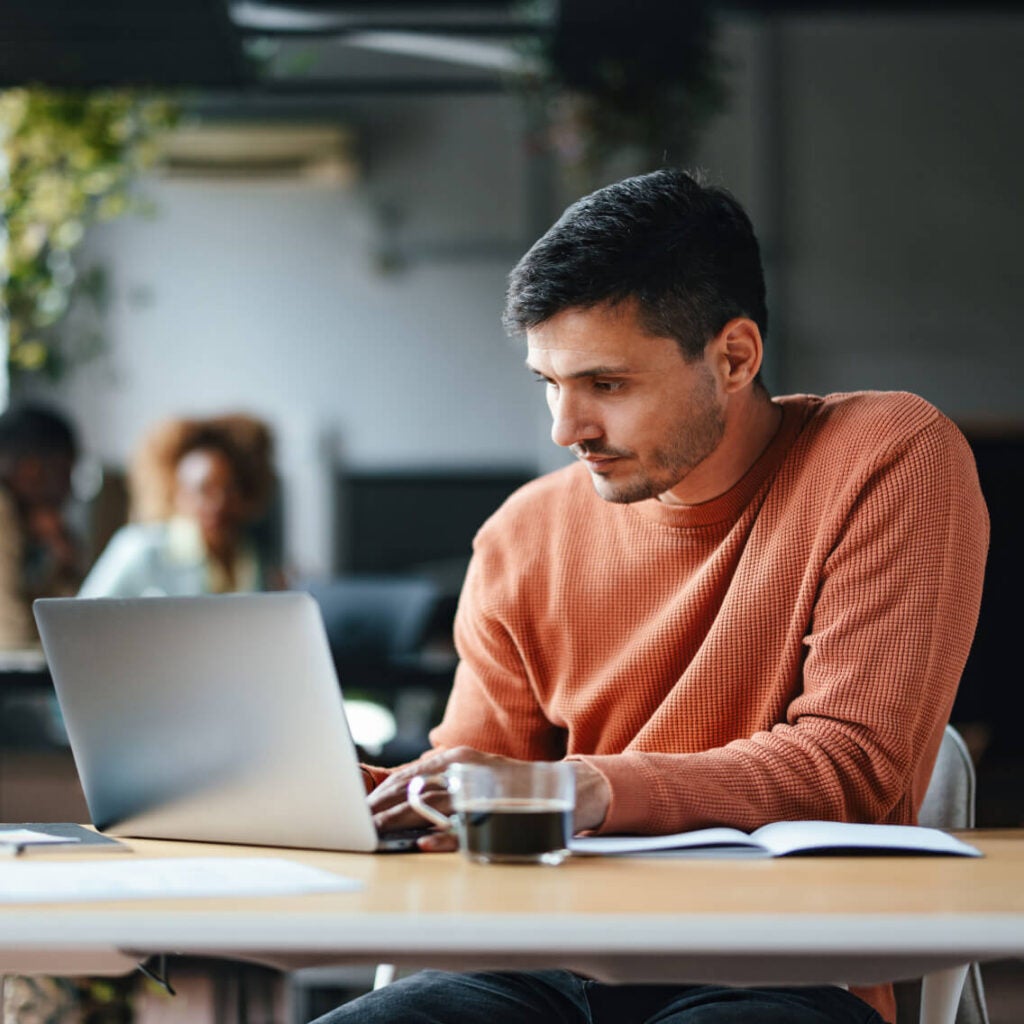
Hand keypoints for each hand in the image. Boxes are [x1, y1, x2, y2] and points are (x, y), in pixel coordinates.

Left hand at [369, 747, 610, 852]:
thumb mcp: (473, 774)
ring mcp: (482, 792)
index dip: (382, 791)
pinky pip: (465, 829)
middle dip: (383, 808)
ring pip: (433, 806)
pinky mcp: (498, 816)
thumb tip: (402, 797)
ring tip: (377, 833)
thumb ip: (443, 782)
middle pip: (415, 788)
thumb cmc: (510, 786)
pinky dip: (443, 837)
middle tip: (361, 825)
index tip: (362, 807)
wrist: (564, 787)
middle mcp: (468, 770)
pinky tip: (423, 844)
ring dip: (401, 821)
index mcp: (459, 758)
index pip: (410, 773)